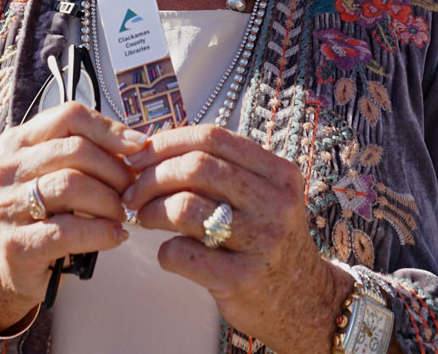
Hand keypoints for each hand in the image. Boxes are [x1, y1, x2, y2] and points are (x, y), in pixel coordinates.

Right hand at [0, 102, 145, 330]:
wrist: (10, 266)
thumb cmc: (47, 213)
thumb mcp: (60, 173)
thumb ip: (91, 152)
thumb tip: (140, 142)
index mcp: (19, 143)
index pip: (69, 117)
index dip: (110, 129)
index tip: (139, 147)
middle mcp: (7, 170)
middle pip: (75, 150)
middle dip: (115, 170)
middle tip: (132, 190)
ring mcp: (7, 207)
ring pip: (71, 186)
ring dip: (109, 201)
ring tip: (122, 213)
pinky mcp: (16, 244)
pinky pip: (68, 231)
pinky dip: (102, 233)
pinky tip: (116, 236)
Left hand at [122, 125, 348, 353]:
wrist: (303, 299)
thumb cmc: (269, 242)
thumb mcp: (266, 197)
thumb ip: (226, 171)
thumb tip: (156, 150)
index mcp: (280, 174)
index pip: (214, 138)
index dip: (167, 142)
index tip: (141, 156)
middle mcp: (276, 203)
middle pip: (196, 167)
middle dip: (151, 177)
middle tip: (134, 193)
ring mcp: (261, 242)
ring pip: (184, 207)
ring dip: (150, 211)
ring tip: (145, 219)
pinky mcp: (242, 278)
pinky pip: (182, 253)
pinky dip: (164, 251)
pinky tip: (171, 253)